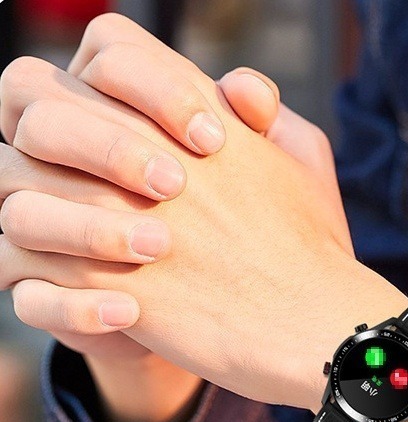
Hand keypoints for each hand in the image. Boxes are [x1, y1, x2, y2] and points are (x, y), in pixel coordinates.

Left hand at [0, 23, 394, 410]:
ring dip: (38, 217)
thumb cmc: (316, 250)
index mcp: (197, 122)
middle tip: (81, 189)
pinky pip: (38, 285)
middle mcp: (150, 162)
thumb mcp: (307, 160)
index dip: (105, 82)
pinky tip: (92, 297)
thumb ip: (267, 113)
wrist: (320, 328)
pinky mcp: (121, 297)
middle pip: (38, 108)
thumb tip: (235, 86)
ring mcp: (127, 229)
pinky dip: (50, 289)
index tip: (134, 130)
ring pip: (17, 197)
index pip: (110, 49)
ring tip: (77, 249)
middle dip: (46, 143)